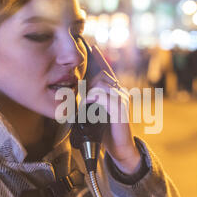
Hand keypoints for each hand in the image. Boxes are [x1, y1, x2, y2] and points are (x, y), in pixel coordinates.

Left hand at [86, 46, 140, 174]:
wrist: (119, 149)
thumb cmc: (105, 132)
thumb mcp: (94, 113)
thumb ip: (89, 101)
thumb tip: (74, 91)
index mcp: (114, 92)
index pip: (105, 71)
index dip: (98, 59)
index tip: (91, 46)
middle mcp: (120, 92)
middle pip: (101, 75)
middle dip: (88, 74)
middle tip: (77, 75)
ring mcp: (122, 99)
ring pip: (101, 85)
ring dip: (88, 90)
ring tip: (80, 99)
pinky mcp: (120, 109)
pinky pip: (102, 97)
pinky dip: (92, 98)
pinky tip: (86, 102)